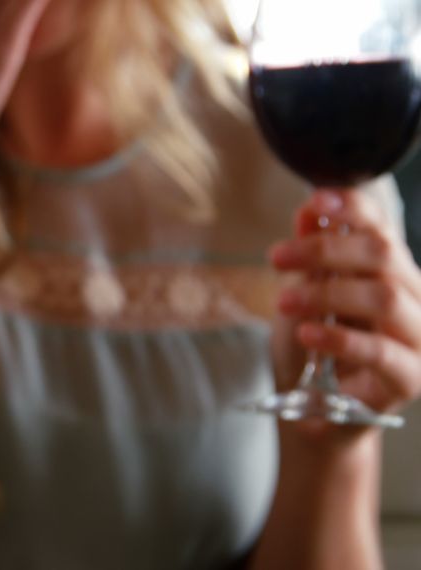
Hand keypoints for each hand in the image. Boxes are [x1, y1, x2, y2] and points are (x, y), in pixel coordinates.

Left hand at [271, 190, 420, 420]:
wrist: (316, 412)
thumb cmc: (314, 350)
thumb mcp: (304, 296)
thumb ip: (312, 258)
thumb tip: (310, 209)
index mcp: (391, 272)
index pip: (381, 228)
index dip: (352, 208)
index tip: (316, 200)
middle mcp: (414, 297)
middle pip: (382, 255)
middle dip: (325, 249)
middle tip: (277, 256)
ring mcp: (418, 337)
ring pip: (384, 297)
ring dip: (327, 292)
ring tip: (285, 301)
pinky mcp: (411, 377)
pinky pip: (381, 352)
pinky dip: (341, 339)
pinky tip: (309, 333)